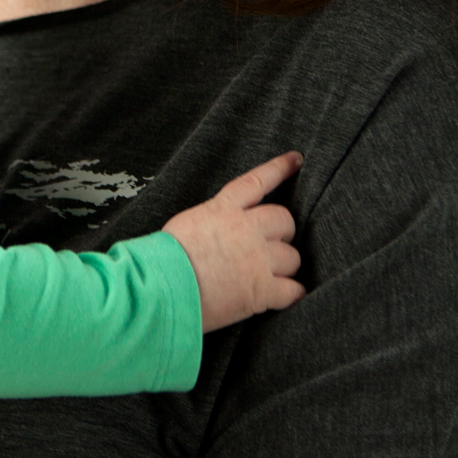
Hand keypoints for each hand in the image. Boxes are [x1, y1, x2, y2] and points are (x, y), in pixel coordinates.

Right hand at [161, 152, 305, 330]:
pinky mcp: (262, 290)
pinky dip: (292, 294)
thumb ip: (211, 222)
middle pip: (284, 220)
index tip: (296, 160)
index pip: (257, 181)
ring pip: (292, 257)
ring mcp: (258, 259)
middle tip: (273, 244)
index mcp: (223, 209)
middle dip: (283, 232)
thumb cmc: (164, 257)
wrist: (161, 284)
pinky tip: (284, 297)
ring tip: (270, 277)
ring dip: (285, 267)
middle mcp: (246, 229)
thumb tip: (218, 232)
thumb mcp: (187, 224)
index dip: (279, 169)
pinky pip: (293, 290)